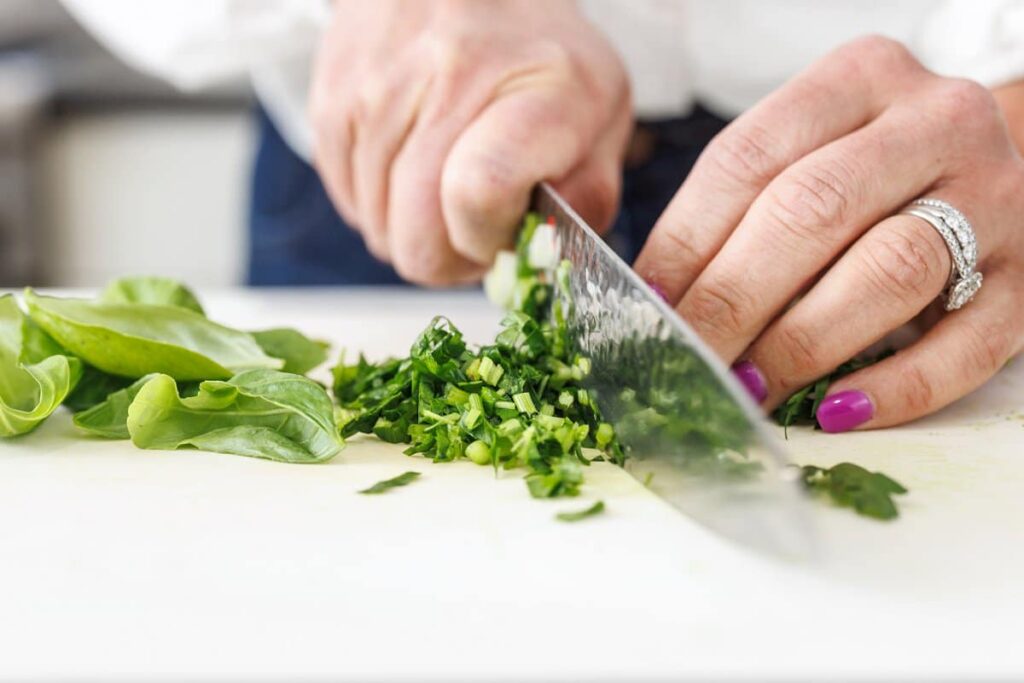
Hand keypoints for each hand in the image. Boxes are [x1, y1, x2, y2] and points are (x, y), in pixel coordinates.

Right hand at [309, 0, 631, 284]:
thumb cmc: (538, 58)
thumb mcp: (599, 116)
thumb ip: (586, 198)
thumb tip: (540, 258)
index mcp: (538, 88)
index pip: (479, 196)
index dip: (486, 238)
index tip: (503, 227)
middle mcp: (449, 77)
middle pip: (418, 238)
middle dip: (450, 254)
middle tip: (474, 221)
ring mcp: (379, 88)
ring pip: (379, 231)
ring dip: (414, 229)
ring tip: (445, 181)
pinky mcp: (333, 100)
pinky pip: (348, 204)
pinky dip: (379, 204)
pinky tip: (411, 168)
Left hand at [635, 36, 1023, 430]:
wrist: (997, 160)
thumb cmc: (871, 169)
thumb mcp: (806, 153)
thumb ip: (738, 207)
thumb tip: (655, 301)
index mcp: (858, 77)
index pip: (747, 160)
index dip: (684, 244)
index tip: (645, 310)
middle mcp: (935, 122)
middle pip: (813, 211)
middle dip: (733, 299)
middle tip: (687, 361)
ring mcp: (995, 196)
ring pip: (891, 269)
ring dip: (803, 343)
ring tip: (749, 390)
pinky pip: (967, 342)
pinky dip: (896, 386)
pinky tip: (836, 413)